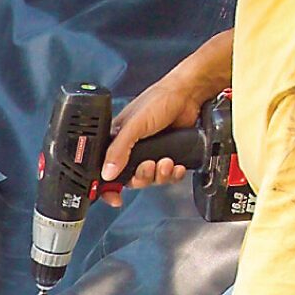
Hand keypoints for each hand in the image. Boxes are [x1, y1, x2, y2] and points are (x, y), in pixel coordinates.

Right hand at [99, 82, 199, 206]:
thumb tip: (107, 172)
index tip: (114, 198)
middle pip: (131, 179)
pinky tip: (176, 165)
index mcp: (117, 141)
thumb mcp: (134, 126)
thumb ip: (119, 149)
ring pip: (150, 179)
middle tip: (148, 166)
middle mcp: (132, 150)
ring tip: (165, 162)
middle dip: (142, 177)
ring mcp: (150, 154)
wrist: (188, 96)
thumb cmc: (158, 100)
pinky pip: (167, 176)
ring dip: (159, 175)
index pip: (106, 170)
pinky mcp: (167, 156)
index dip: (108, 187)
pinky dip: (172, 174)